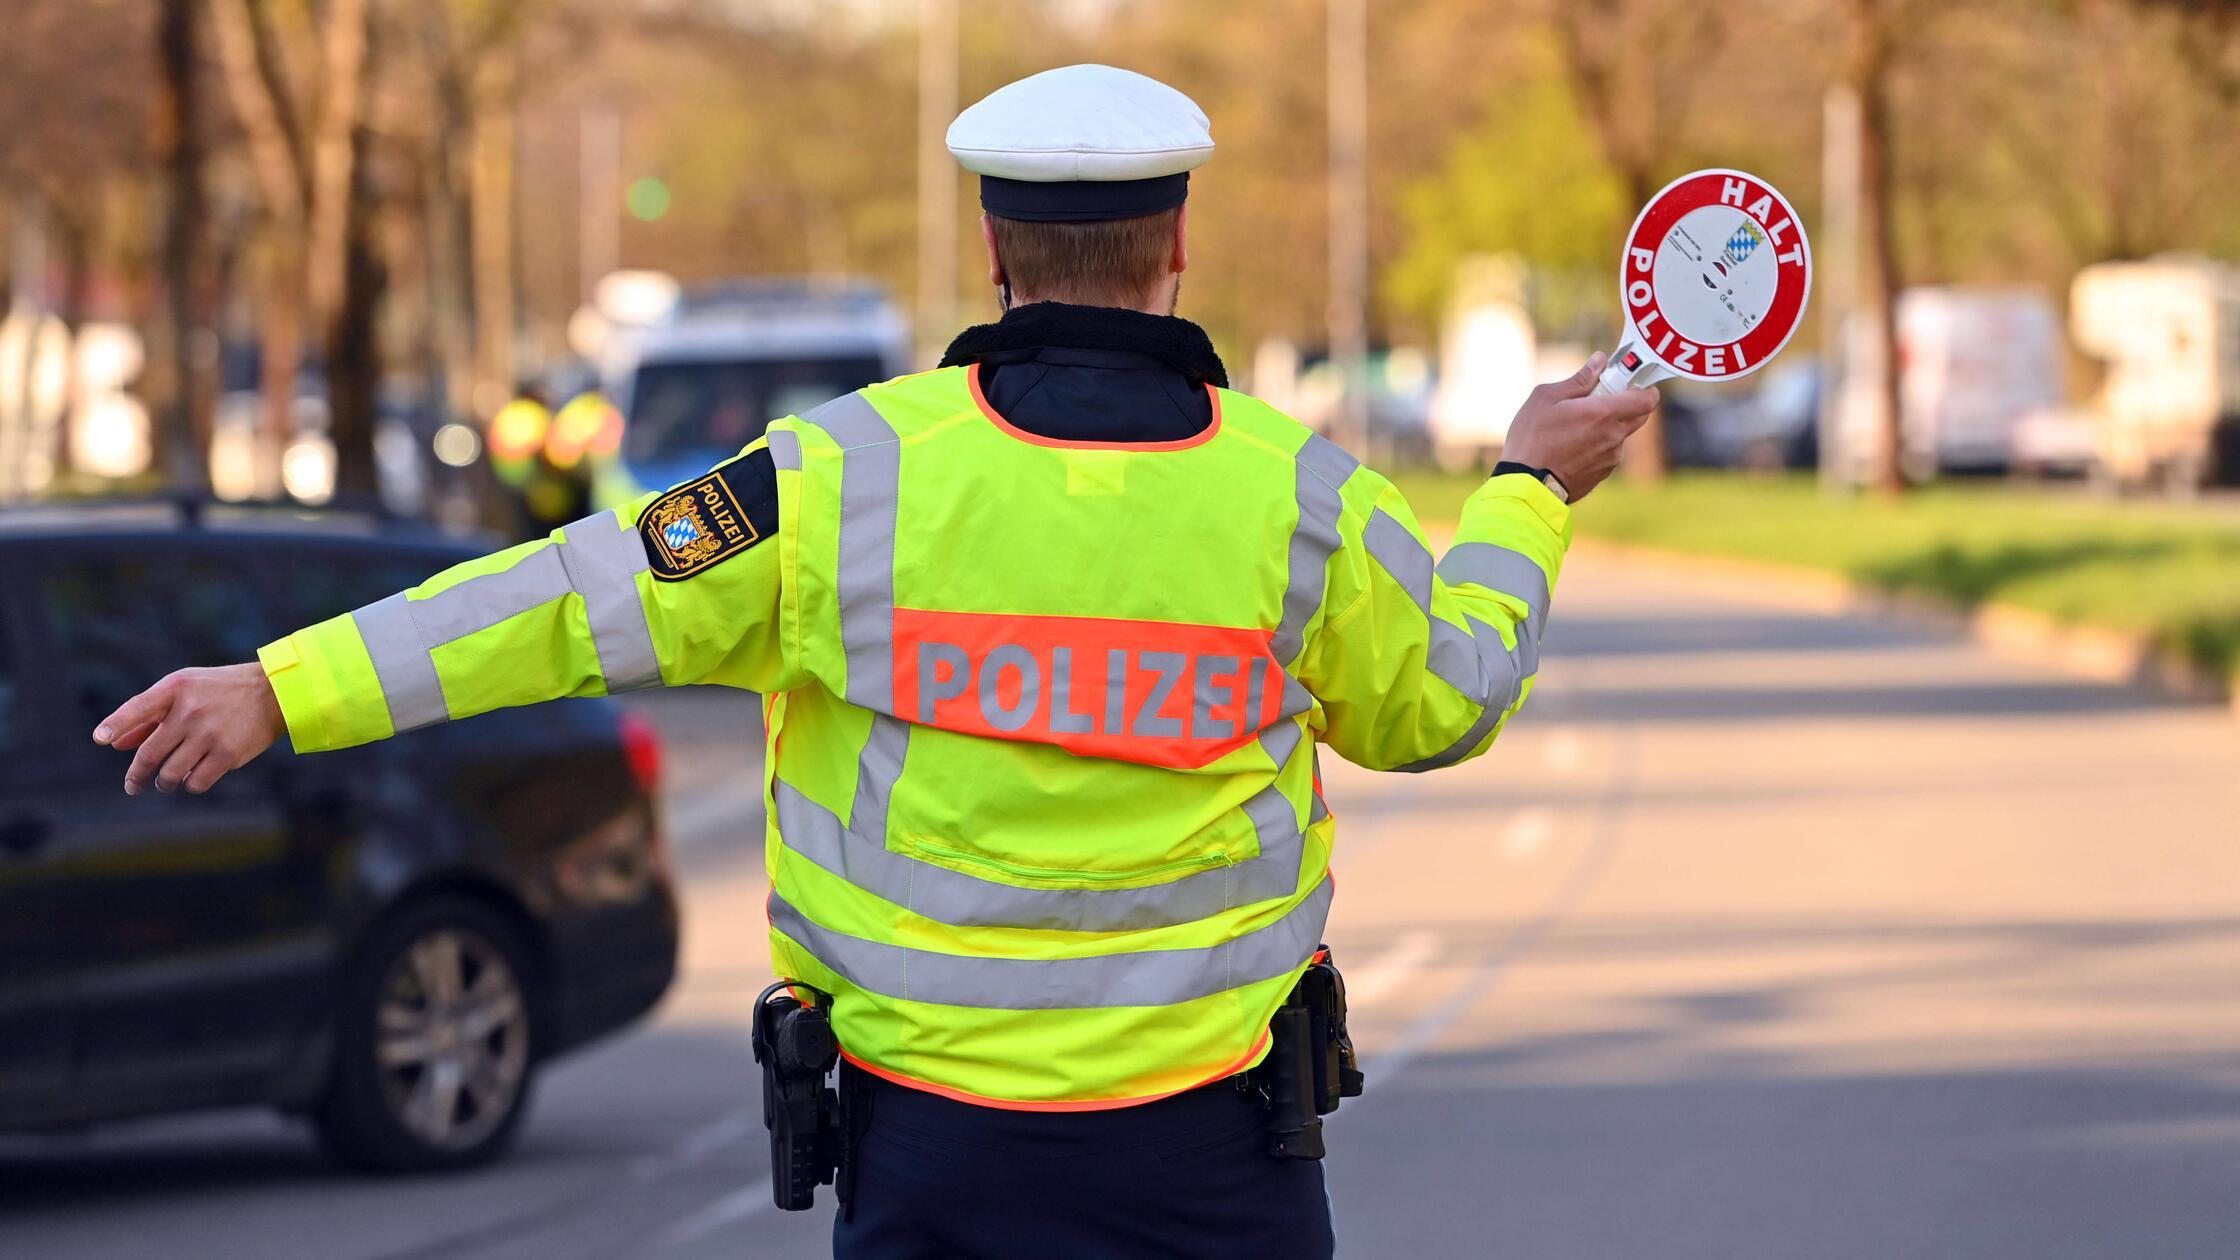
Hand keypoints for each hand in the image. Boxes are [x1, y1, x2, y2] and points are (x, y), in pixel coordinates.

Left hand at [94, 663, 286, 795]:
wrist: (274, 694)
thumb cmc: (220, 691)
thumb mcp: (184, 690)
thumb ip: (150, 716)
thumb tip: (116, 744)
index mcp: (176, 689)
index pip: (137, 707)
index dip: (116, 724)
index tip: (99, 739)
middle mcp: (190, 710)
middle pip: (149, 754)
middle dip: (136, 776)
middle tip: (133, 786)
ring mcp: (209, 734)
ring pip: (170, 774)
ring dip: (163, 783)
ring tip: (165, 782)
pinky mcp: (228, 754)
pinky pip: (195, 782)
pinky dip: (189, 784)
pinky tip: (191, 778)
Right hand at [1499, 352, 1659, 502]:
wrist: (1526, 485)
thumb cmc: (1532, 438)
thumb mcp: (1546, 398)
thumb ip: (1579, 379)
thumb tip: (1599, 361)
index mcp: (1603, 413)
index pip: (1647, 398)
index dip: (1645, 388)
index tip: (1630, 382)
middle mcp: (1614, 436)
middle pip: (1641, 416)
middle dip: (1629, 404)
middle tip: (1603, 399)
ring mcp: (1610, 458)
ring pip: (1620, 435)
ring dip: (1608, 427)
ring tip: (1575, 429)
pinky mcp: (1602, 474)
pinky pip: (1608, 453)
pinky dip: (1597, 446)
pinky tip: (1571, 448)